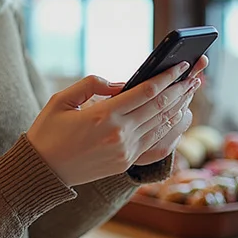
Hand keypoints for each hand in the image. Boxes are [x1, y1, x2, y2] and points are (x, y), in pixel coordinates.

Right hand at [26, 59, 205, 187]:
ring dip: (179, 106)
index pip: (146, 92)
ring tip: (190, 91)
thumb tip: (121, 84)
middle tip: (195, 74)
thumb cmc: (48, 132)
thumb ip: (92, 84)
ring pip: (162, 125)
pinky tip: (176, 114)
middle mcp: (119, 134)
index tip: (180, 65)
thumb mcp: (61, 99)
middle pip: (160, 107)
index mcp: (103, 115)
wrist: (43, 171)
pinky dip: (169, 127)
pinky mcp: (126, 162)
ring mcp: (125, 151)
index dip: (167, 77)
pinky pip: (155, 141)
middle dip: (180, 89)